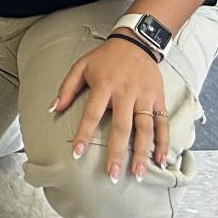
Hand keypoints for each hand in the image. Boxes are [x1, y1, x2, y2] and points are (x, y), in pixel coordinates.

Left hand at [51, 36, 171, 183]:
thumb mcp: (81, 65)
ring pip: (145, 128)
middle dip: (117, 153)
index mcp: (104, 85)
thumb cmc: (105, 57)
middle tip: (111, 175)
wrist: (137, 41)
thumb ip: (67, 88)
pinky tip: (161, 160)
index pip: (92, 113)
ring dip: (142, 153)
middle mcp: (126, 93)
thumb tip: (53, 109)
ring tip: (137, 173)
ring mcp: (145, 96)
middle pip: (122, 127)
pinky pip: (163, 123)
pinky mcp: (158, 99)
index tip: (77, 154)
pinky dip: (163, 142)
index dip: (84, 134)